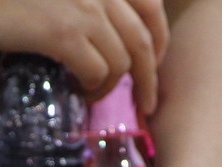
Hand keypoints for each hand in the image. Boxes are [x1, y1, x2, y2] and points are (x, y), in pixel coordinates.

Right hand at [0, 0, 168, 109]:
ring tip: (95, 95)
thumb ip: (85, 4)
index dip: (158, 40)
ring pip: (122, 61)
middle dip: (149, 76)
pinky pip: (97, 71)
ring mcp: (85, 8)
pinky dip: (94, 89)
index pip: (150, 7)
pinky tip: (80, 92)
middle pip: (143, 39)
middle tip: (146, 100)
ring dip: (112, 87)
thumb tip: (105, 39)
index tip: (153, 63)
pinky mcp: (63, 32)